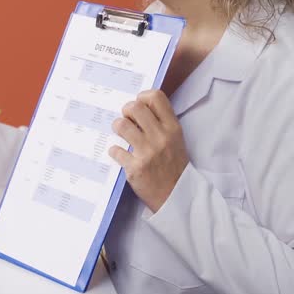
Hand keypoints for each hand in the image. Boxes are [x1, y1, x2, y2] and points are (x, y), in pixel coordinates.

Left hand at [110, 89, 189, 212]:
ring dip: (117, 127)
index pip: (155, 97)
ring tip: (121, 134)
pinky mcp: (135, 168)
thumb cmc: (174, 165)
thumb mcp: (176, 140)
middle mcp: (161, 137)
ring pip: (121, 125)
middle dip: (126, 111)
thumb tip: (137, 108)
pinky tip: (120, 154)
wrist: (178, 196)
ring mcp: (147, 152)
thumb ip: (161, 123)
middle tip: (127, 120)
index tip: (138, 105)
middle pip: (135, 107)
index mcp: (172, 128)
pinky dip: (115, 151)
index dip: (142, 97)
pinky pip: (115, 150)